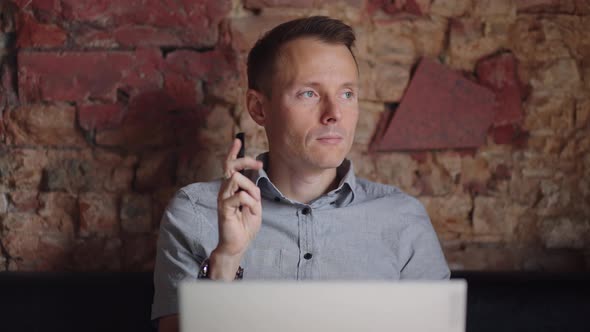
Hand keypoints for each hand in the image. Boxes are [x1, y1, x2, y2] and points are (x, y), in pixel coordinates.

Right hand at [210, 138, 262, 279]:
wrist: (238, 244)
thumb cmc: (245, 225)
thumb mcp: (254, 204)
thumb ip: (253, 190)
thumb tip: (254, 175)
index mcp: (232, 188)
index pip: (229, 165)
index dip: (233, 152)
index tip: (238, 141)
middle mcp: (225, 190)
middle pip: (231, 166)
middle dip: (245, 160)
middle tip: (259, 164)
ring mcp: (223, 198)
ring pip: (237, 178)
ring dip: (251, 189)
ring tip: (253, 203)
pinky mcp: (224, 208)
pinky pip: (241, 196)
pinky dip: (251, 202)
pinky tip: (250, 211)